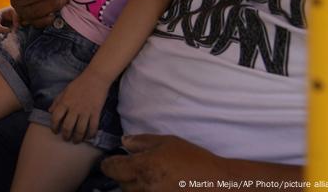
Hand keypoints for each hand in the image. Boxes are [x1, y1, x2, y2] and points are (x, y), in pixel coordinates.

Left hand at [49, 71, 108, 142]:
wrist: (95, 78)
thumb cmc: (79, 83)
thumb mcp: (64, 91)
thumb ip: (57, 101)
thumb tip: (50, 111)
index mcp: (65, 102)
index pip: (56, 118)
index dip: (54, 127)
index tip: (54, 131)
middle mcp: (74, 108)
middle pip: (68, 127)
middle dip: (66, 135)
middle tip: (65, 139)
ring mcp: (85, 111)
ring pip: (80, 130)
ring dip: (77, 138)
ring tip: (76, 141)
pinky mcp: (96, 112)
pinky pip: (93, 127)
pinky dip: (91, 134)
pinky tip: (88, 137)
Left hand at [101, 135, 222, 190]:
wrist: (218, 184)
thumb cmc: (194, 159)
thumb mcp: (168, 142)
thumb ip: (142, 142)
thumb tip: (123, 142)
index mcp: (143, 167)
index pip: (111, 169)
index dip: (109, 164)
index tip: (113, 161)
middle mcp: (144, 187)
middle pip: (121, 183)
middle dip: (125, 175)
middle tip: (138, 168)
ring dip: (135, 187)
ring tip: (150, 179)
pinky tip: (157, 186)